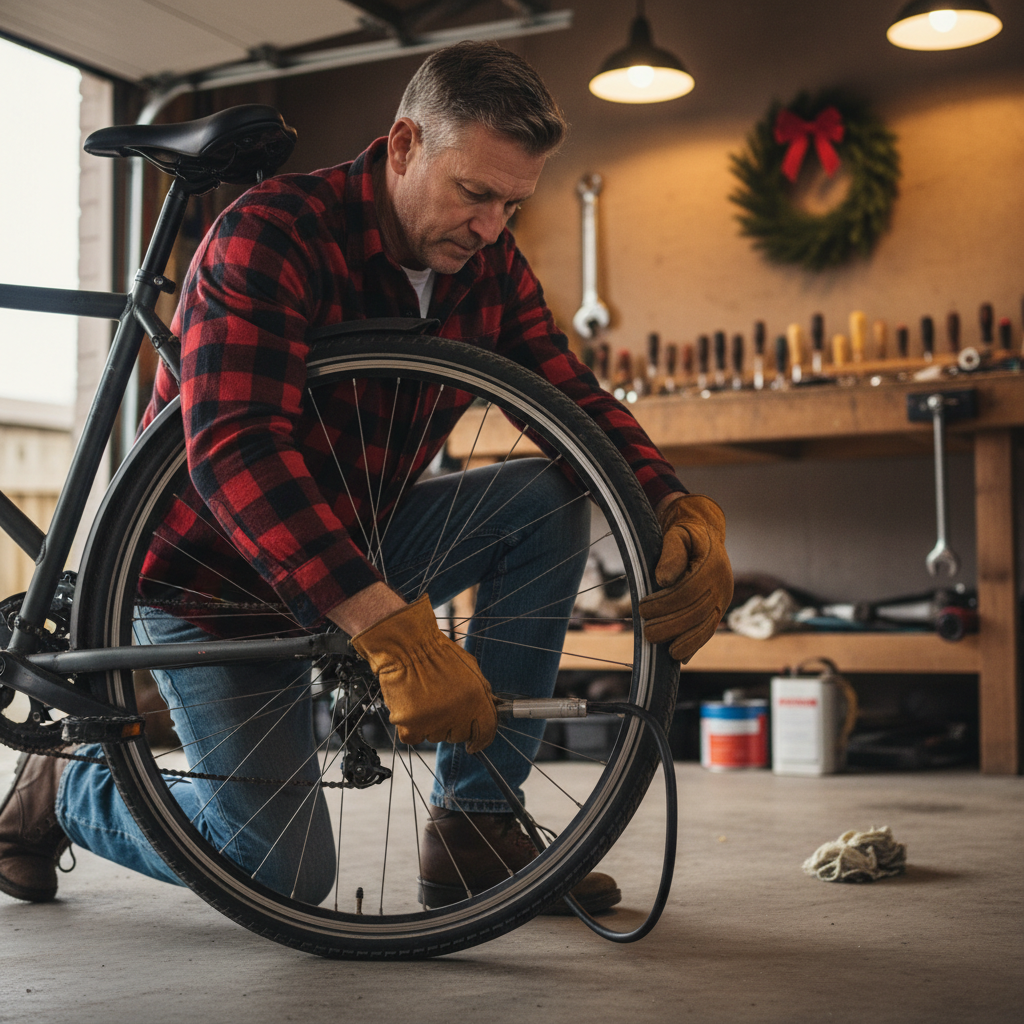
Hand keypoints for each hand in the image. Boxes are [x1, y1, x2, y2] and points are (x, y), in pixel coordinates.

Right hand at [350, 594, 497, 752]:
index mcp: (477, 700)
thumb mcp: (471, 669)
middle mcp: (457, 714)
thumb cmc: (437, 653)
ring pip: (436, 736)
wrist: (406, 645)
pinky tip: (412, 708)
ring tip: (424, 699)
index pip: (486, 732)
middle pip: (458, 735)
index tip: (474, 743)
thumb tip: (489, 710)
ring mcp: (433, 722)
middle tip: (442, 704)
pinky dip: (412, 727)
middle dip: (453, 724)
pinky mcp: (410, 725)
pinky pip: (414, 737)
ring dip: (431, 724)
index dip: (480, 739)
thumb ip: (481, 693)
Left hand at [638, 494, 733, 662]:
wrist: (705, 536)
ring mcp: (722, 600)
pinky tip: (679, 656)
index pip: (689, 591)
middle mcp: (722, 585)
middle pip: (697, 612)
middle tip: (647, 632)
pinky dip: (694, 645)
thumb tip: (663, 579)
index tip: (642, 609)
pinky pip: (708, 631)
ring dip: (684, 642)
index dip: (665, 603)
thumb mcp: (677, 534)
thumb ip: (671, 553)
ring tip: (663, 648)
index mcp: (712, 565)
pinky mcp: (718, 610)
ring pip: (706, 626)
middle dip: (671, 625)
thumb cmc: (686, 535)